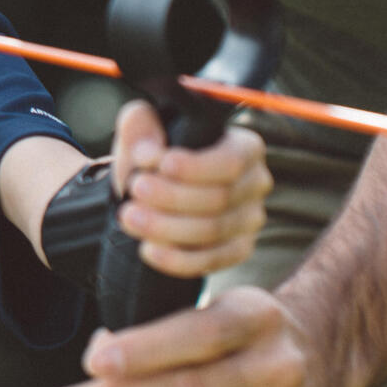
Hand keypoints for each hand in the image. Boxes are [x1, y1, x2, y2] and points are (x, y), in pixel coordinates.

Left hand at [108, 101, 270, 277]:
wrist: (156, 196)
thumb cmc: (157, 160)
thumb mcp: (145, 135)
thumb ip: (141, 125)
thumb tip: (144, 141)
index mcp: (245, 147)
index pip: (230, 161)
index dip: (193, 166)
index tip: (157, 163)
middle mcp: (256, 183)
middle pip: (220, 198)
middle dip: (171, 196)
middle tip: (135, 190)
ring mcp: (250, 219)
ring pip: (213, 231)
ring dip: (166, 227)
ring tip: (130, 217)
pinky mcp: (239, 249)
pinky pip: (212, 261)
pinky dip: (177, 259)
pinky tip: (148, 248)